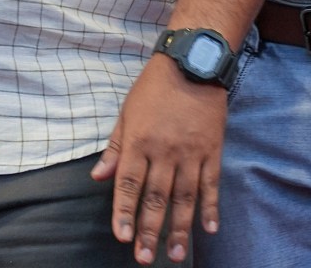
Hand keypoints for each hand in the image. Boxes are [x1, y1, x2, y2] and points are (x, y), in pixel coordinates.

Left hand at [90, 56, 227, 264]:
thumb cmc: (154, 87)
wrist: (193, 62)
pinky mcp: (212, 150)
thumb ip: (115, 148)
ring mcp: (191, 152)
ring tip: (176, 254)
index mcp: (139, 141)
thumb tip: (98, 177)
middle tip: (144, 257)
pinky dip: (211, 207)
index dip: (124, 212)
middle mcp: (164, 151)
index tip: (121, 236)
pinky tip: (209, 228)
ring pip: (185, 197)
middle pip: (156, 198)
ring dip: (180, 228)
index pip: (128, 184)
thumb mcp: (126, 113)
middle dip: (149, 230)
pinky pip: (212, 183)